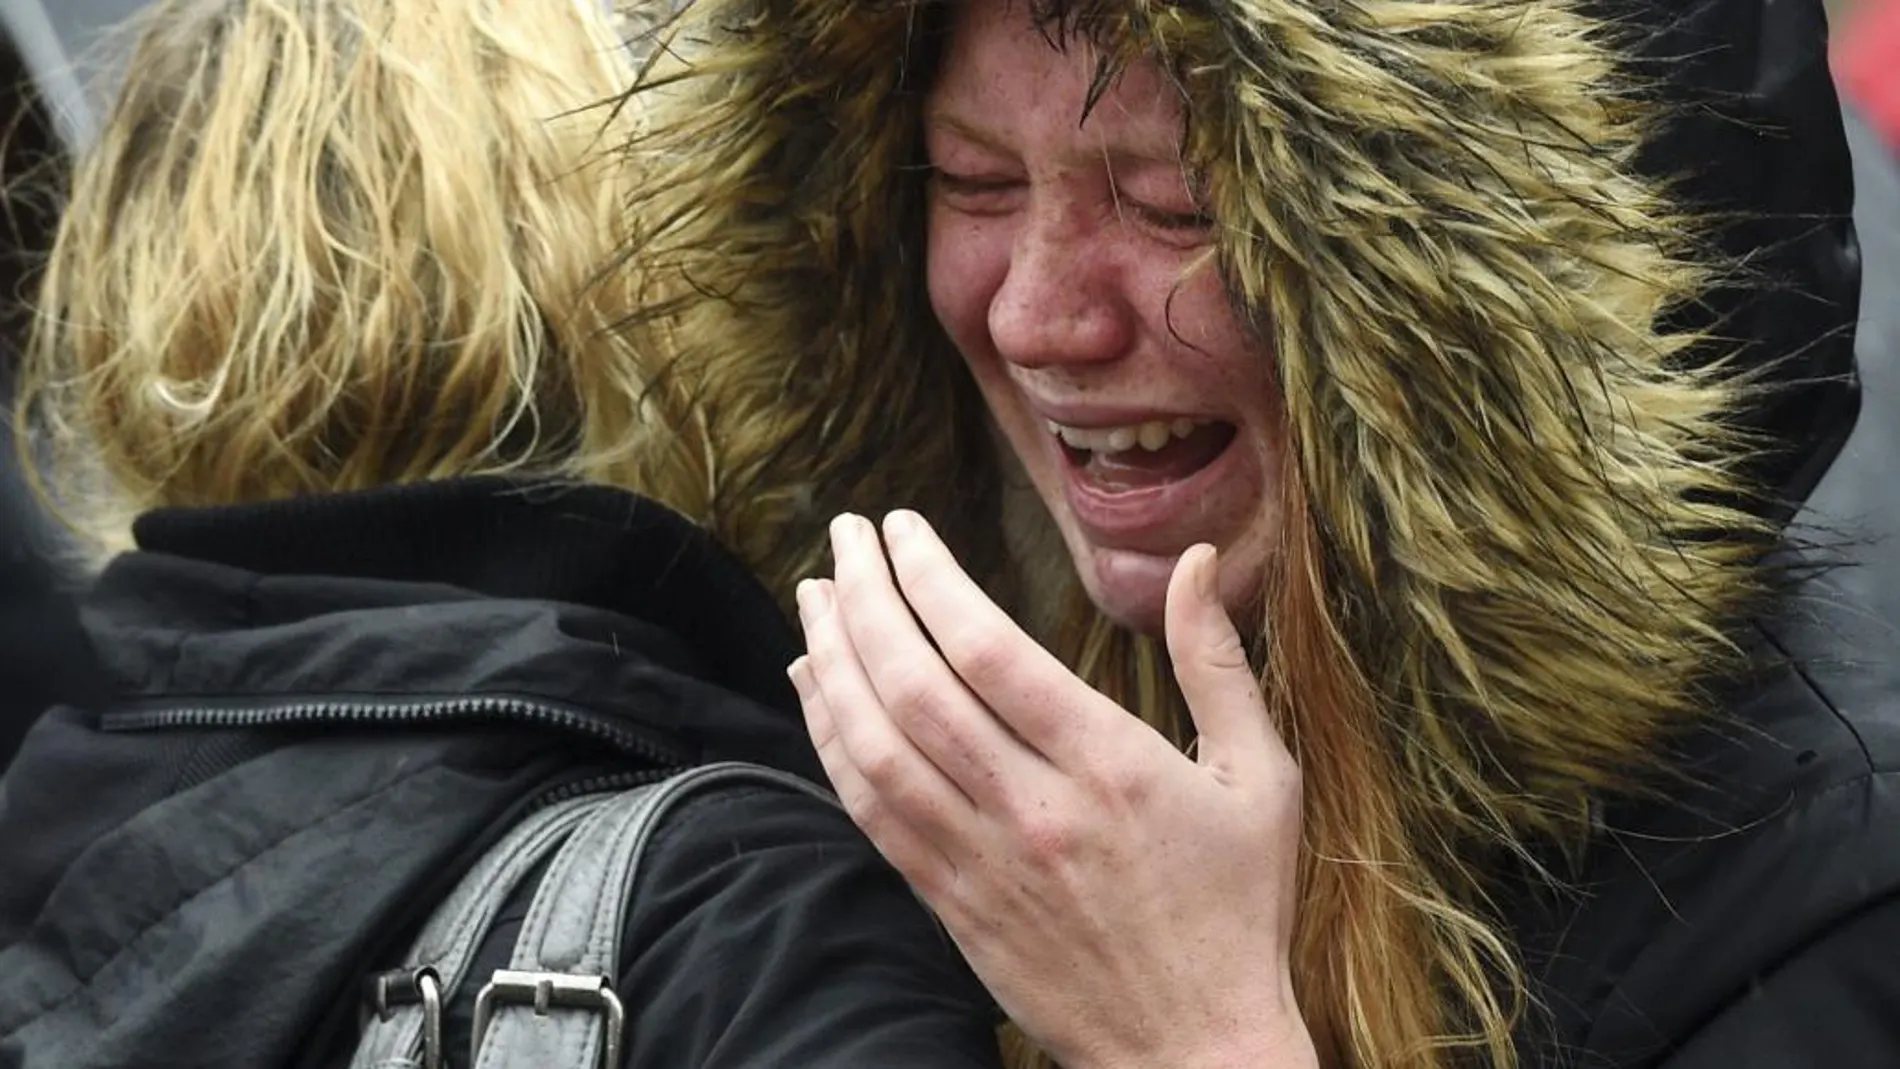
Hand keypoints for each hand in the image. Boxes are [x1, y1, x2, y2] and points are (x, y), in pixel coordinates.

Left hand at [789, 511, 1314, 1068]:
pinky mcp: (949, 903)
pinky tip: (814, 690)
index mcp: (1111, 766)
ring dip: (832, 662)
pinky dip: (829, 742)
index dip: (930, 578)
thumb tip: (1195, 558)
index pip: (989, 650)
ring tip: (815, 595)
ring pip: (876, 747)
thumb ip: (1218, 664)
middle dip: (865, 597)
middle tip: (843, 535)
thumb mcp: (1264, 779)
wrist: (1194, 1049)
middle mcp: (1033, 809)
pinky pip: (869, 812)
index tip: (901, 528)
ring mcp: (981, 860)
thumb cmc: (1239, 907)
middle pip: (916, 687)